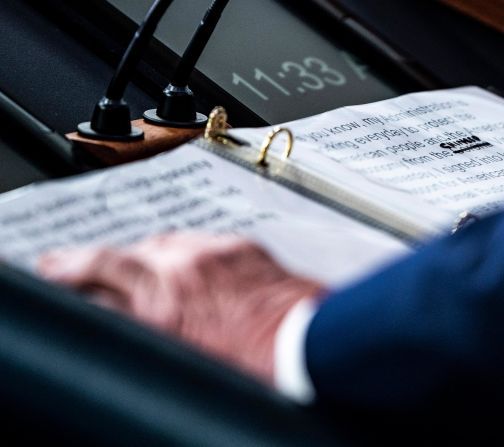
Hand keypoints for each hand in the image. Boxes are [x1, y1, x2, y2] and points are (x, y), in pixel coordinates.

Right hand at [38, 233, 323, 384]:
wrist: (307, 344)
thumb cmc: (255, 364)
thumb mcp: (186, 357)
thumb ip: (148, 327)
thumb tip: (123, 313)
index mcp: (163, 307)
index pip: (98, 277)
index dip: (68, 272)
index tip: (56, 269)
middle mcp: (182, 272)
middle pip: (119, 256)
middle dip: (94, 262)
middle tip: (77, 264)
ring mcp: (211, 254)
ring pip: (159, 244)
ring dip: (143, 256)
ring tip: (138, 269)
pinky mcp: (239, 246)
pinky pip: (199, 240)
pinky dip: (186, 252)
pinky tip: (189, 263)